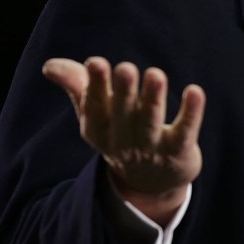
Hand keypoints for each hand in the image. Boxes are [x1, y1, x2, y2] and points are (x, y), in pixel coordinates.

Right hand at [42, 56, 204, 223]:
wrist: (152, 182)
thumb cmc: (121, 133)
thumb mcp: (97, 114)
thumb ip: (77, 86)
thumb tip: (49, 66)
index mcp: (99, 130)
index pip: (96, 107)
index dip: (96, 86)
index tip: (95, 62)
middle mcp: (123, 141)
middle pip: (123, 116)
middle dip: (123, 92)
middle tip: (125, 68)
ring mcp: (152, 149)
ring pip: (151, 123)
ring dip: (153, 99)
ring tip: (155, 74)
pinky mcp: (179, 152)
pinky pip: (185, 132)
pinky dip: (190, 113)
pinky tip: (195, 91)